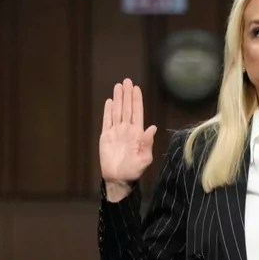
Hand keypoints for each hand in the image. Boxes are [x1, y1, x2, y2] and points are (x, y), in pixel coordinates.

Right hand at [100, 78, 157, 200]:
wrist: (118, 179)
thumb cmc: (133, 171)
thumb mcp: (144, 159)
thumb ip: (147, 143)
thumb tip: (152, 127)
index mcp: (137, 133)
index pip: (137, 112)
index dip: (137, 100)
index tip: (137, 88)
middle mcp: (127, 130)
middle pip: (127, 108)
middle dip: (127, 94)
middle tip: (127, 80)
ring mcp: (116, 132)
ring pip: (117, 111)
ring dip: (118, 99)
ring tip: (118, 86)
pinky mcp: (105, 136)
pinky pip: (107, 120)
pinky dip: (108, 111)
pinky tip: (109, 101)